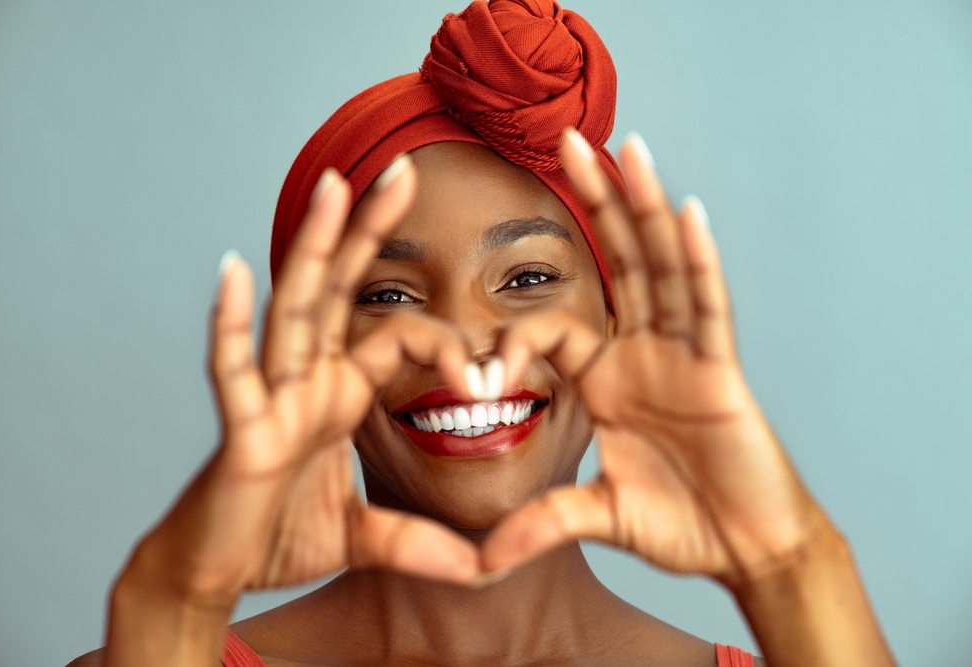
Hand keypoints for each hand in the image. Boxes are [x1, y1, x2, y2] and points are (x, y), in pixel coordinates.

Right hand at [120, 158, 481, 612]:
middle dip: (370, 230)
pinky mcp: (241, 430)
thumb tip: (483, 567)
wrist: (217, 574)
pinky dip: (230, 322)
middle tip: (401, 168)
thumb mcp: (366, 537)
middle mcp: (307, 382)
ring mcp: (273, 399)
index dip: (447, 348)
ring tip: (335, 187)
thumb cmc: (277, 537)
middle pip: (341, 291)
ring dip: (315, 248)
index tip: (487, 380)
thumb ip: (420, 544)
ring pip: (295, 310)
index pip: (398, 338)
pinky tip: (234, 269)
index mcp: (337, 393)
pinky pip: (233, 370)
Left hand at [481, 130, 823, 583]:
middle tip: (565, 141)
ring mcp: (685, 356)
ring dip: (644, 208)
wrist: (745, 550)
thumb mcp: (600, 516)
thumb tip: (479, 561)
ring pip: (663, 269)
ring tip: (626, 147)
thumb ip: (542, 524)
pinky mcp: (721, 373)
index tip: (481, 377)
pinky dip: (698, 263)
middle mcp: (644, 354)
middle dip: (594, 202)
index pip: (552, 330)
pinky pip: (708, 309)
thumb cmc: (683, 526)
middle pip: (618, 263)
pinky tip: (686, 213)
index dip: (513, 343)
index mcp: (607, 379)